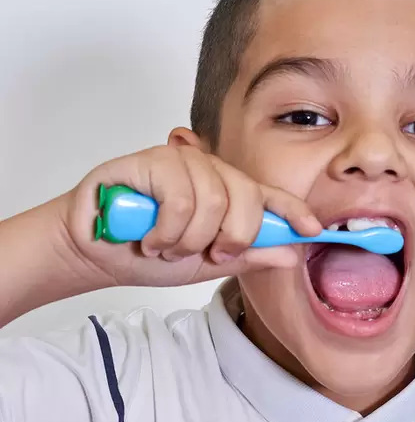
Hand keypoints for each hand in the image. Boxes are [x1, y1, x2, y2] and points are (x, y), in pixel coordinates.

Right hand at [61, 144, 320, 288]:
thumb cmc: (147, 251)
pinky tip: (149, 235)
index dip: (293, 210)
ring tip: (165, 246)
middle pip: (245, 198)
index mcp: (226, 192)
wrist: (95, 253)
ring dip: (187, 240)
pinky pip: (178, 197)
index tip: (313, 229)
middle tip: (206, 252)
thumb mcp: (206, 262)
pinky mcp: (147, 159)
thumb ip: (246, 256)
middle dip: (229, 238)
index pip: (268, 195)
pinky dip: (165, 230)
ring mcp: (177, 160)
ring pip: (210, 201)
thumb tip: (292, 253)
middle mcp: (207, 169)